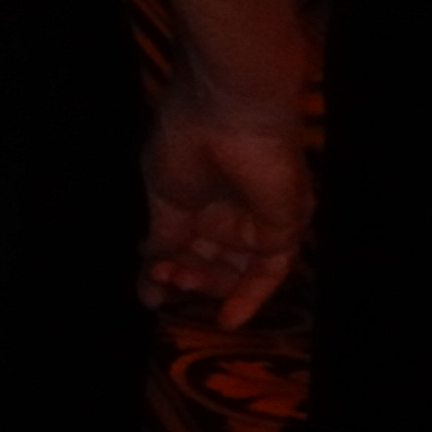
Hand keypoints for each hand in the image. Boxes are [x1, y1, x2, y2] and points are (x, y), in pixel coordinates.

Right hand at [138, 80, 305, 326]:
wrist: (223, 113)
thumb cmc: (185, 141)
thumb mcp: (163, 195)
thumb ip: (163, 235)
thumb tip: (150, 266)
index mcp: (199, 201)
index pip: (184, 248)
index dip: (165, 273)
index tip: (148, 296)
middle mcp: (230, 214)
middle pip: (209, 264)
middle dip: (183, 279)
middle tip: (161, 284)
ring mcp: (257, 221)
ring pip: (235, 271)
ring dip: (206, 285)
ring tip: (177, 282)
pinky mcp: (282, 226)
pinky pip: (269, 271)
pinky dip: (249, 297)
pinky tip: (226, 318)